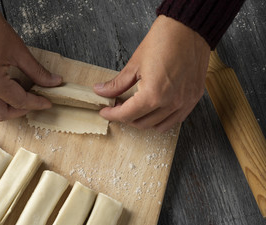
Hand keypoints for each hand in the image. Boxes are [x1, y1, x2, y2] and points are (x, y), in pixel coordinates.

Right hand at [0, 0, 61, 120]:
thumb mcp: (19, 51)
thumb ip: (37, 72)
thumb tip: (53, 82)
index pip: (19, 101)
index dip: (36, 103)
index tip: (46, 102)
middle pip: (2, 114)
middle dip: (21, 110)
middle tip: (34, 101)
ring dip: (6, 108)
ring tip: (19, 94)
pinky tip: (4, 90)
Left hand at [94, 15, 209, 131]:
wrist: (188, 28)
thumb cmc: (163, 41)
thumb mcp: (134, 64)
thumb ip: (117, 83)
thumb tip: (101, 91)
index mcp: (153, 95)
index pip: (127, 115)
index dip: (112, 115)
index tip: (105, 112)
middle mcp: (170, 103)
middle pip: (141, 123)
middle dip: (126, 118)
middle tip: (118, 107)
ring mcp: (184, 103)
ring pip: (158, 126)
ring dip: (143, 120)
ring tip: (135, 109)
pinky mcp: (193, 99)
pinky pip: (175, 120)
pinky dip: (162, 119)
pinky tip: (154, 110)